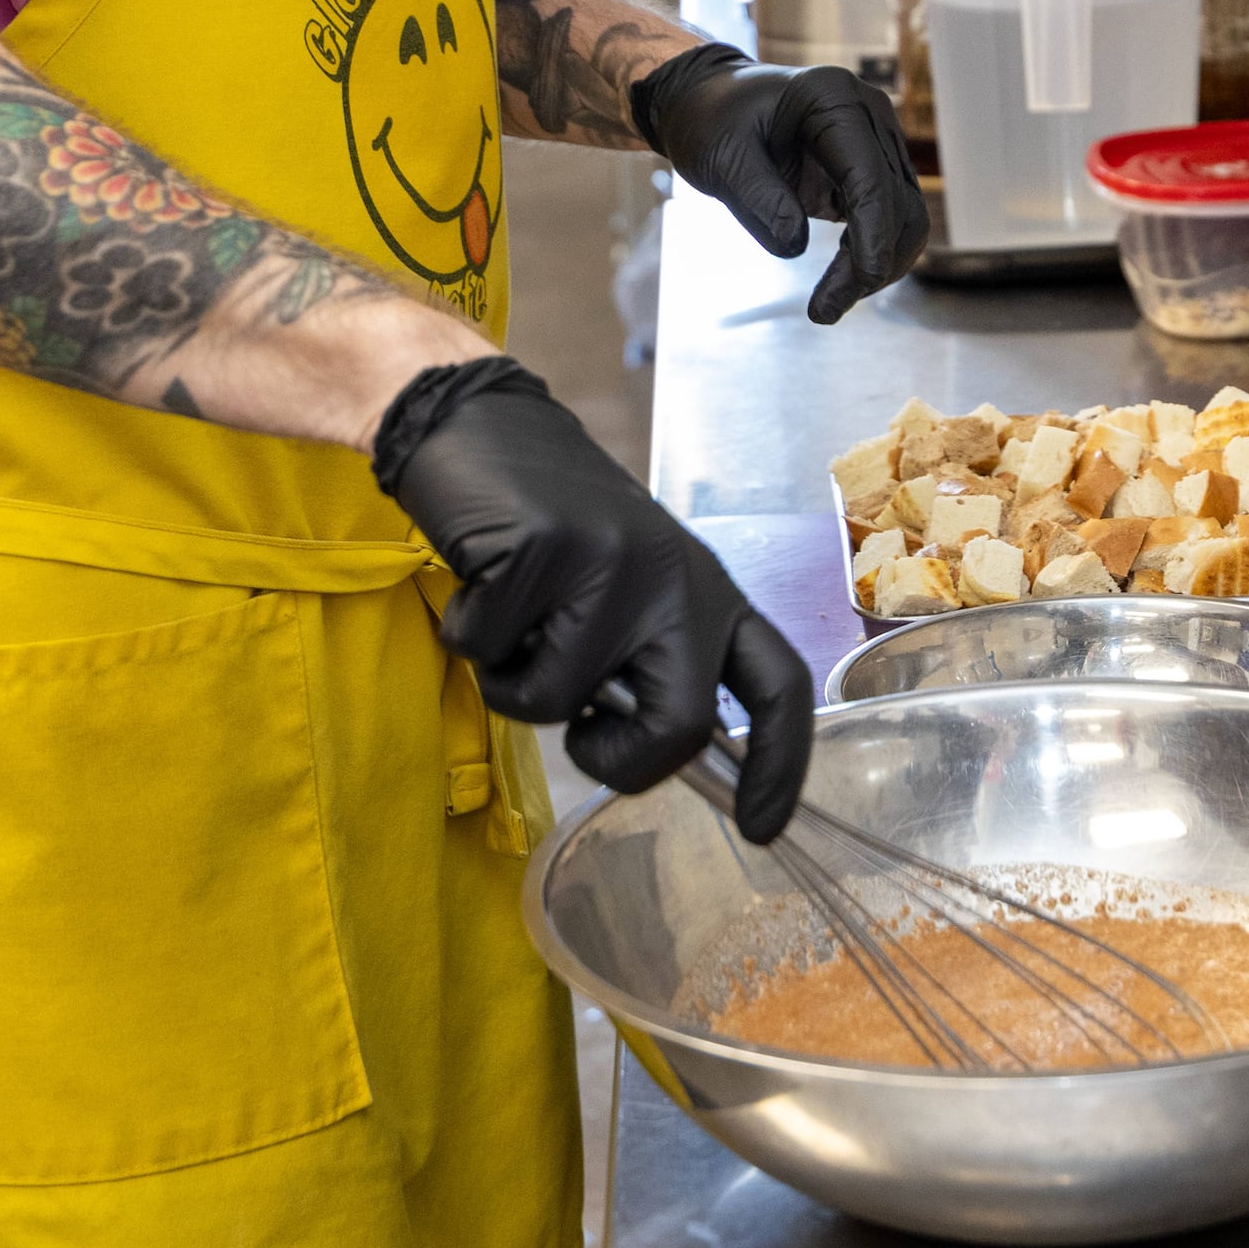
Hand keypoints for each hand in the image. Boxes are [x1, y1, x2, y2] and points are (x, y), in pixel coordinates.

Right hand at [371, 359, 810, 840]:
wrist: (476, 421)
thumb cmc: (550, 523)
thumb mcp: (625, 588)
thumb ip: (647, 661)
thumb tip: (667, 760)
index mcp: (709, 590)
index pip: (779, 683)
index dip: (781, 764)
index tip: (763, 825)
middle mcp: (676, 578)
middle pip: (679, 728)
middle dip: (616, 760)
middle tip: (578, 731)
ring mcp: (612, 563)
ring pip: (558, 701)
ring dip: (511, 679)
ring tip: (512, 615)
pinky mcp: (542, 550)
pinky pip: (489, 651)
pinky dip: (467, 634)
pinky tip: (478, 578)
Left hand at [635, 47, 927, 323]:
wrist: (712, 104)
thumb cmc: (712, 122)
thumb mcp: (720, 158)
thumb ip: (757, 198)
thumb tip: (793, 246)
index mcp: (833, 99)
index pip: (870, 176)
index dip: (872, 235)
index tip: (859, 284)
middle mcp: (869, 115)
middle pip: (898, 201)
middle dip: (871, 263)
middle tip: (824, 311)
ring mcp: (877, 141)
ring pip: (905, 215)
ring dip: (878, 266)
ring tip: (829, 306)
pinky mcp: (872, 169)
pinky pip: (890, 219)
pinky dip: (871, 255)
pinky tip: (840, 284)